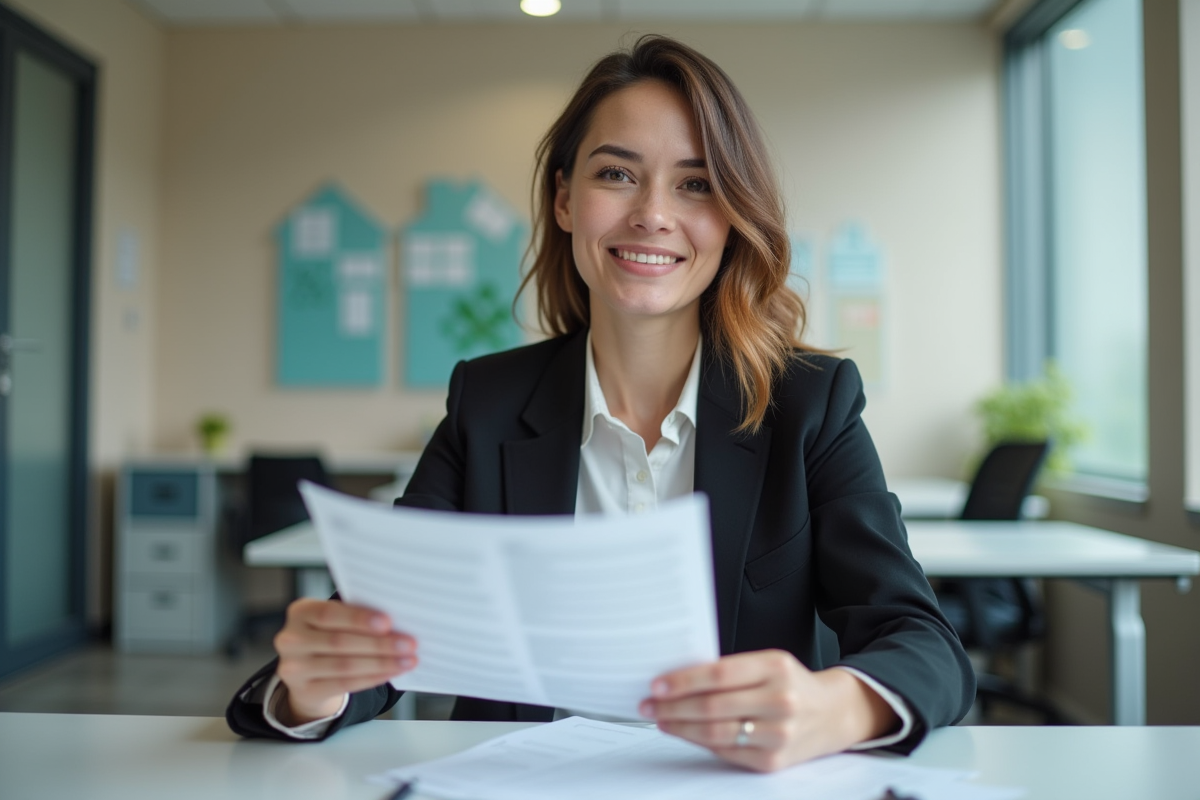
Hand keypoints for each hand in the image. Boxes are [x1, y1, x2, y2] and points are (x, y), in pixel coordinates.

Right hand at [273, 598, 417, 724]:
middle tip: (409, 643)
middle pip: (340, 641)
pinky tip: (391, 672)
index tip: (388, 622)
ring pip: (345, 665)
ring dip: (382, 662)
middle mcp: (291, 639)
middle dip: (380, 643)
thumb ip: (356, 617)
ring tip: (407, 659)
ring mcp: (294, 668)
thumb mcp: (335, 620)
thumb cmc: (329, 635)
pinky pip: (344, 684)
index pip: (329, 614)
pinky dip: (372, 677)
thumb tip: (397, 621)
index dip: (359, 618)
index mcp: (300, 612)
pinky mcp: (304, 690)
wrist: (306, 670)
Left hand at [639, 649, 897, 771]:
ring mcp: (778, 734)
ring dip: (680, 727)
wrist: (832, 714)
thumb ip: (730, 670)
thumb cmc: (791, 684)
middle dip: (672, 707)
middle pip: (712, 706)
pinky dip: (700, 742)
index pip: (719, 674)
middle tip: (649, 705)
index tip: (657, 685)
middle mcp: (780, 701)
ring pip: (715, 733)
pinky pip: (726, 752)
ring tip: (660, 719)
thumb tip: (677, 679)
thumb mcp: (767, 663)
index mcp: (775, 667)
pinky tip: (685, 733)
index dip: (683, 681)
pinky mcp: (773, 761)